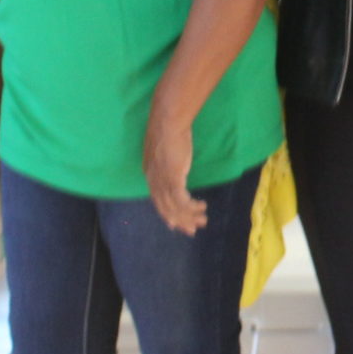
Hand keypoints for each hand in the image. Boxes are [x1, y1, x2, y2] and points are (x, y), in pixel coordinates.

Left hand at [145, 109, 205, 234]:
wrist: (168, 123)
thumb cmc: (168, 130)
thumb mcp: (164, 148)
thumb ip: (167, 158)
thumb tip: (174, 162)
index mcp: (150, 174)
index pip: (158, 200)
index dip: (167, 213)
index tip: (176, 223)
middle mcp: (153, 182)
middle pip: (165, 209)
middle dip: (179, 221)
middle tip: (192, 230)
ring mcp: (162, 182)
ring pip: (174, 208)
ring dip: (189, 216)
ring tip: (202, 220)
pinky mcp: (173, 180)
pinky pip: (182, 201)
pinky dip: (191, 207)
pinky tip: (201, 207)